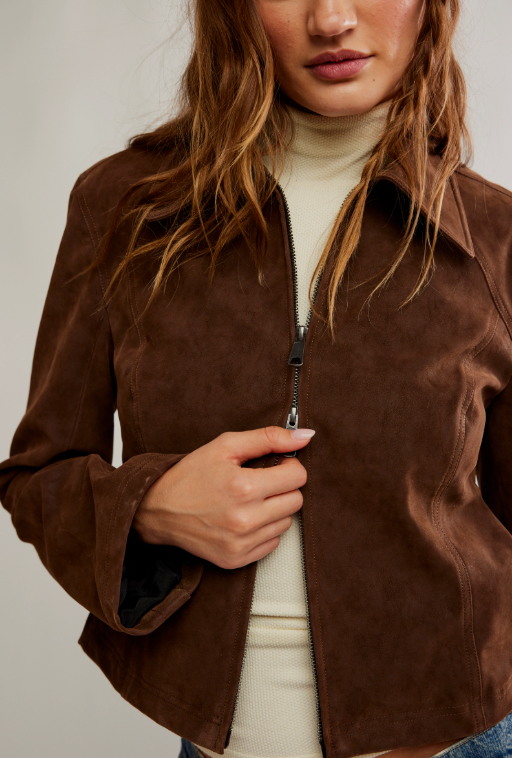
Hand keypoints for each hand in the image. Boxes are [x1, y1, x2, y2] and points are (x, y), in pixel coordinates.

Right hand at [132, 426, 314, 569]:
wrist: (157, 510)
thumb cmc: (191, 474)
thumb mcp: (226, 446)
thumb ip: (268, 438)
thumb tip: (306, 436)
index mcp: (244, 487)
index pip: (297, 476)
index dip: (288, 466)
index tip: (273, 465)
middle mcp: (245, 519)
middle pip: (296, 501)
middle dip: (282, 488)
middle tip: (259, 482)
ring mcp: (241, 543)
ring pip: (287, 523)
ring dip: (274, 510)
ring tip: (247, 501)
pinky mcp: (236, 560)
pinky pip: (272, 543)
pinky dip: (263, 530)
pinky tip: (242, 519)